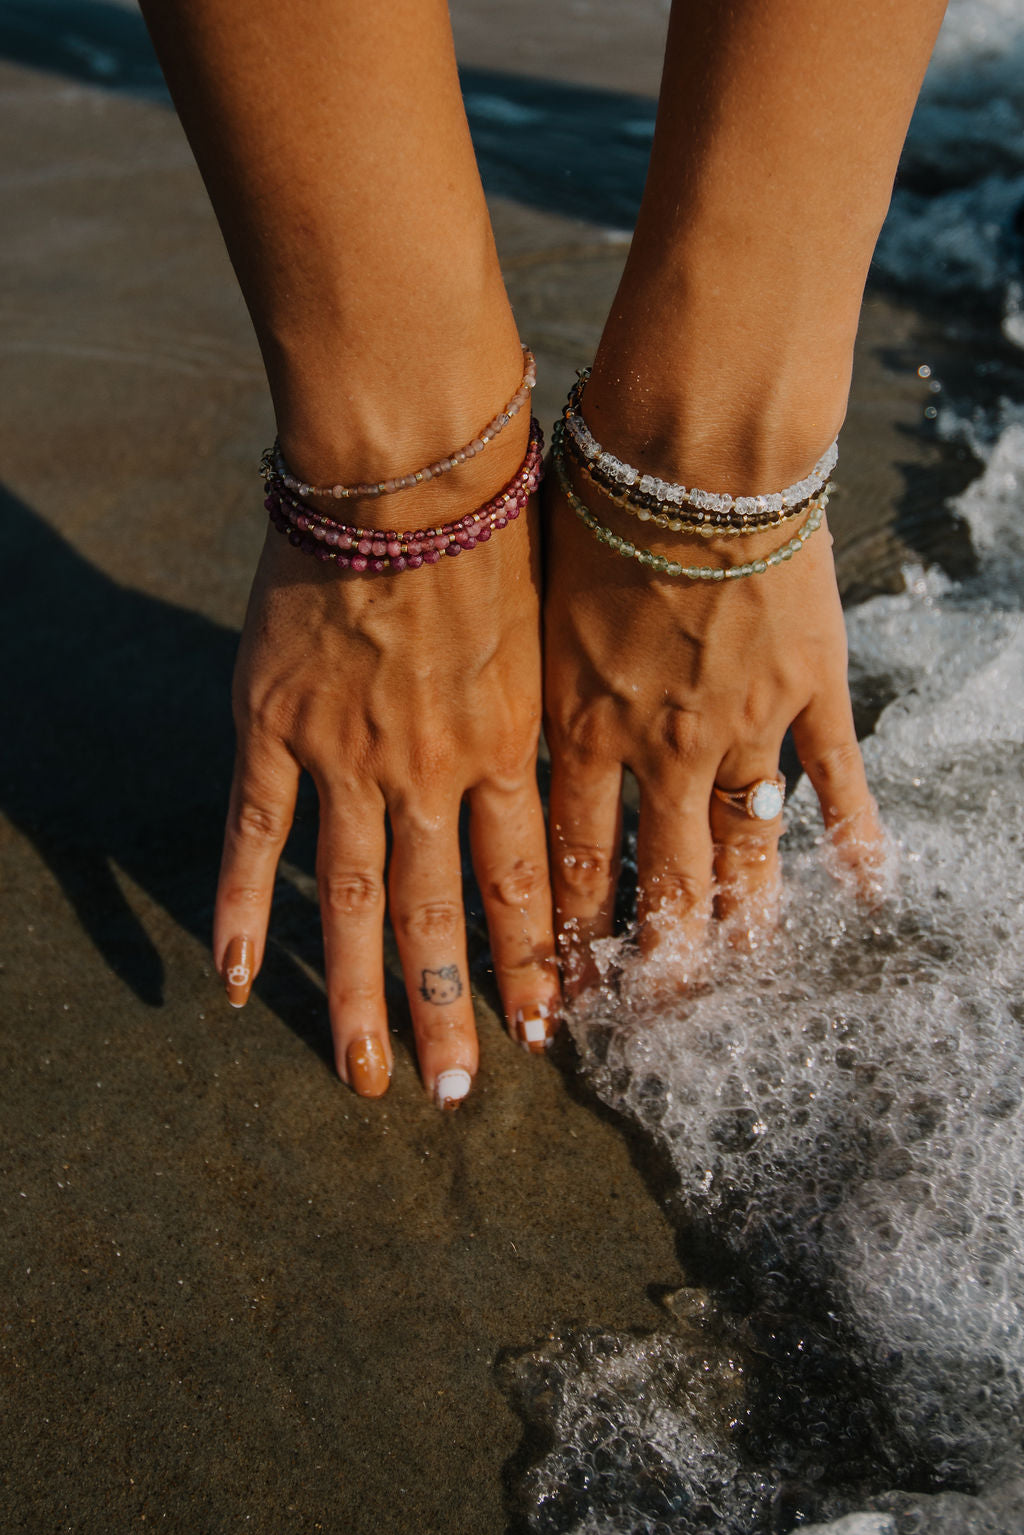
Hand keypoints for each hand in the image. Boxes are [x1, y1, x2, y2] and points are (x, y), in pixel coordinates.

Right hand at [213, 513, 558, 1102]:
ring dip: (363, 994)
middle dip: (454, 1012)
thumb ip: (547, 710)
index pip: (524, 883)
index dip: (531, 962)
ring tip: (366, 1074)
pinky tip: (242, 980)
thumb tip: (568, 762)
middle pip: (444, 915)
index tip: (542, 1029)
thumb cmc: (500, 526)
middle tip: (455, 1095)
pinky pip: (257, 833)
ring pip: (357, 899)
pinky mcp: (275, 722)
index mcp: (510, 746)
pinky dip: (247, 909)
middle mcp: (433, 769)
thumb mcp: (551, 628)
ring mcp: (349, 753)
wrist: (411, 467)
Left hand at [543, 477, 883, 991]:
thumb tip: (492, 713)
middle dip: (654, 958)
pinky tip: (865, 894)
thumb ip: (523, 675)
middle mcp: (657, 749)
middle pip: (657, 880)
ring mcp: (741, 727)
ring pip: (743, 850)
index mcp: (578, 729)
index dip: (566, 936)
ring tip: (742, 971)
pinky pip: (837, 782)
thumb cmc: (584, 504)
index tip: (566, 991)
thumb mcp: (530, 600)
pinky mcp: (808, 690)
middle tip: (655, 1011)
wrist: (685, 451)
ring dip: (742, 920)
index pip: (568, 863)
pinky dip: (854, 841)